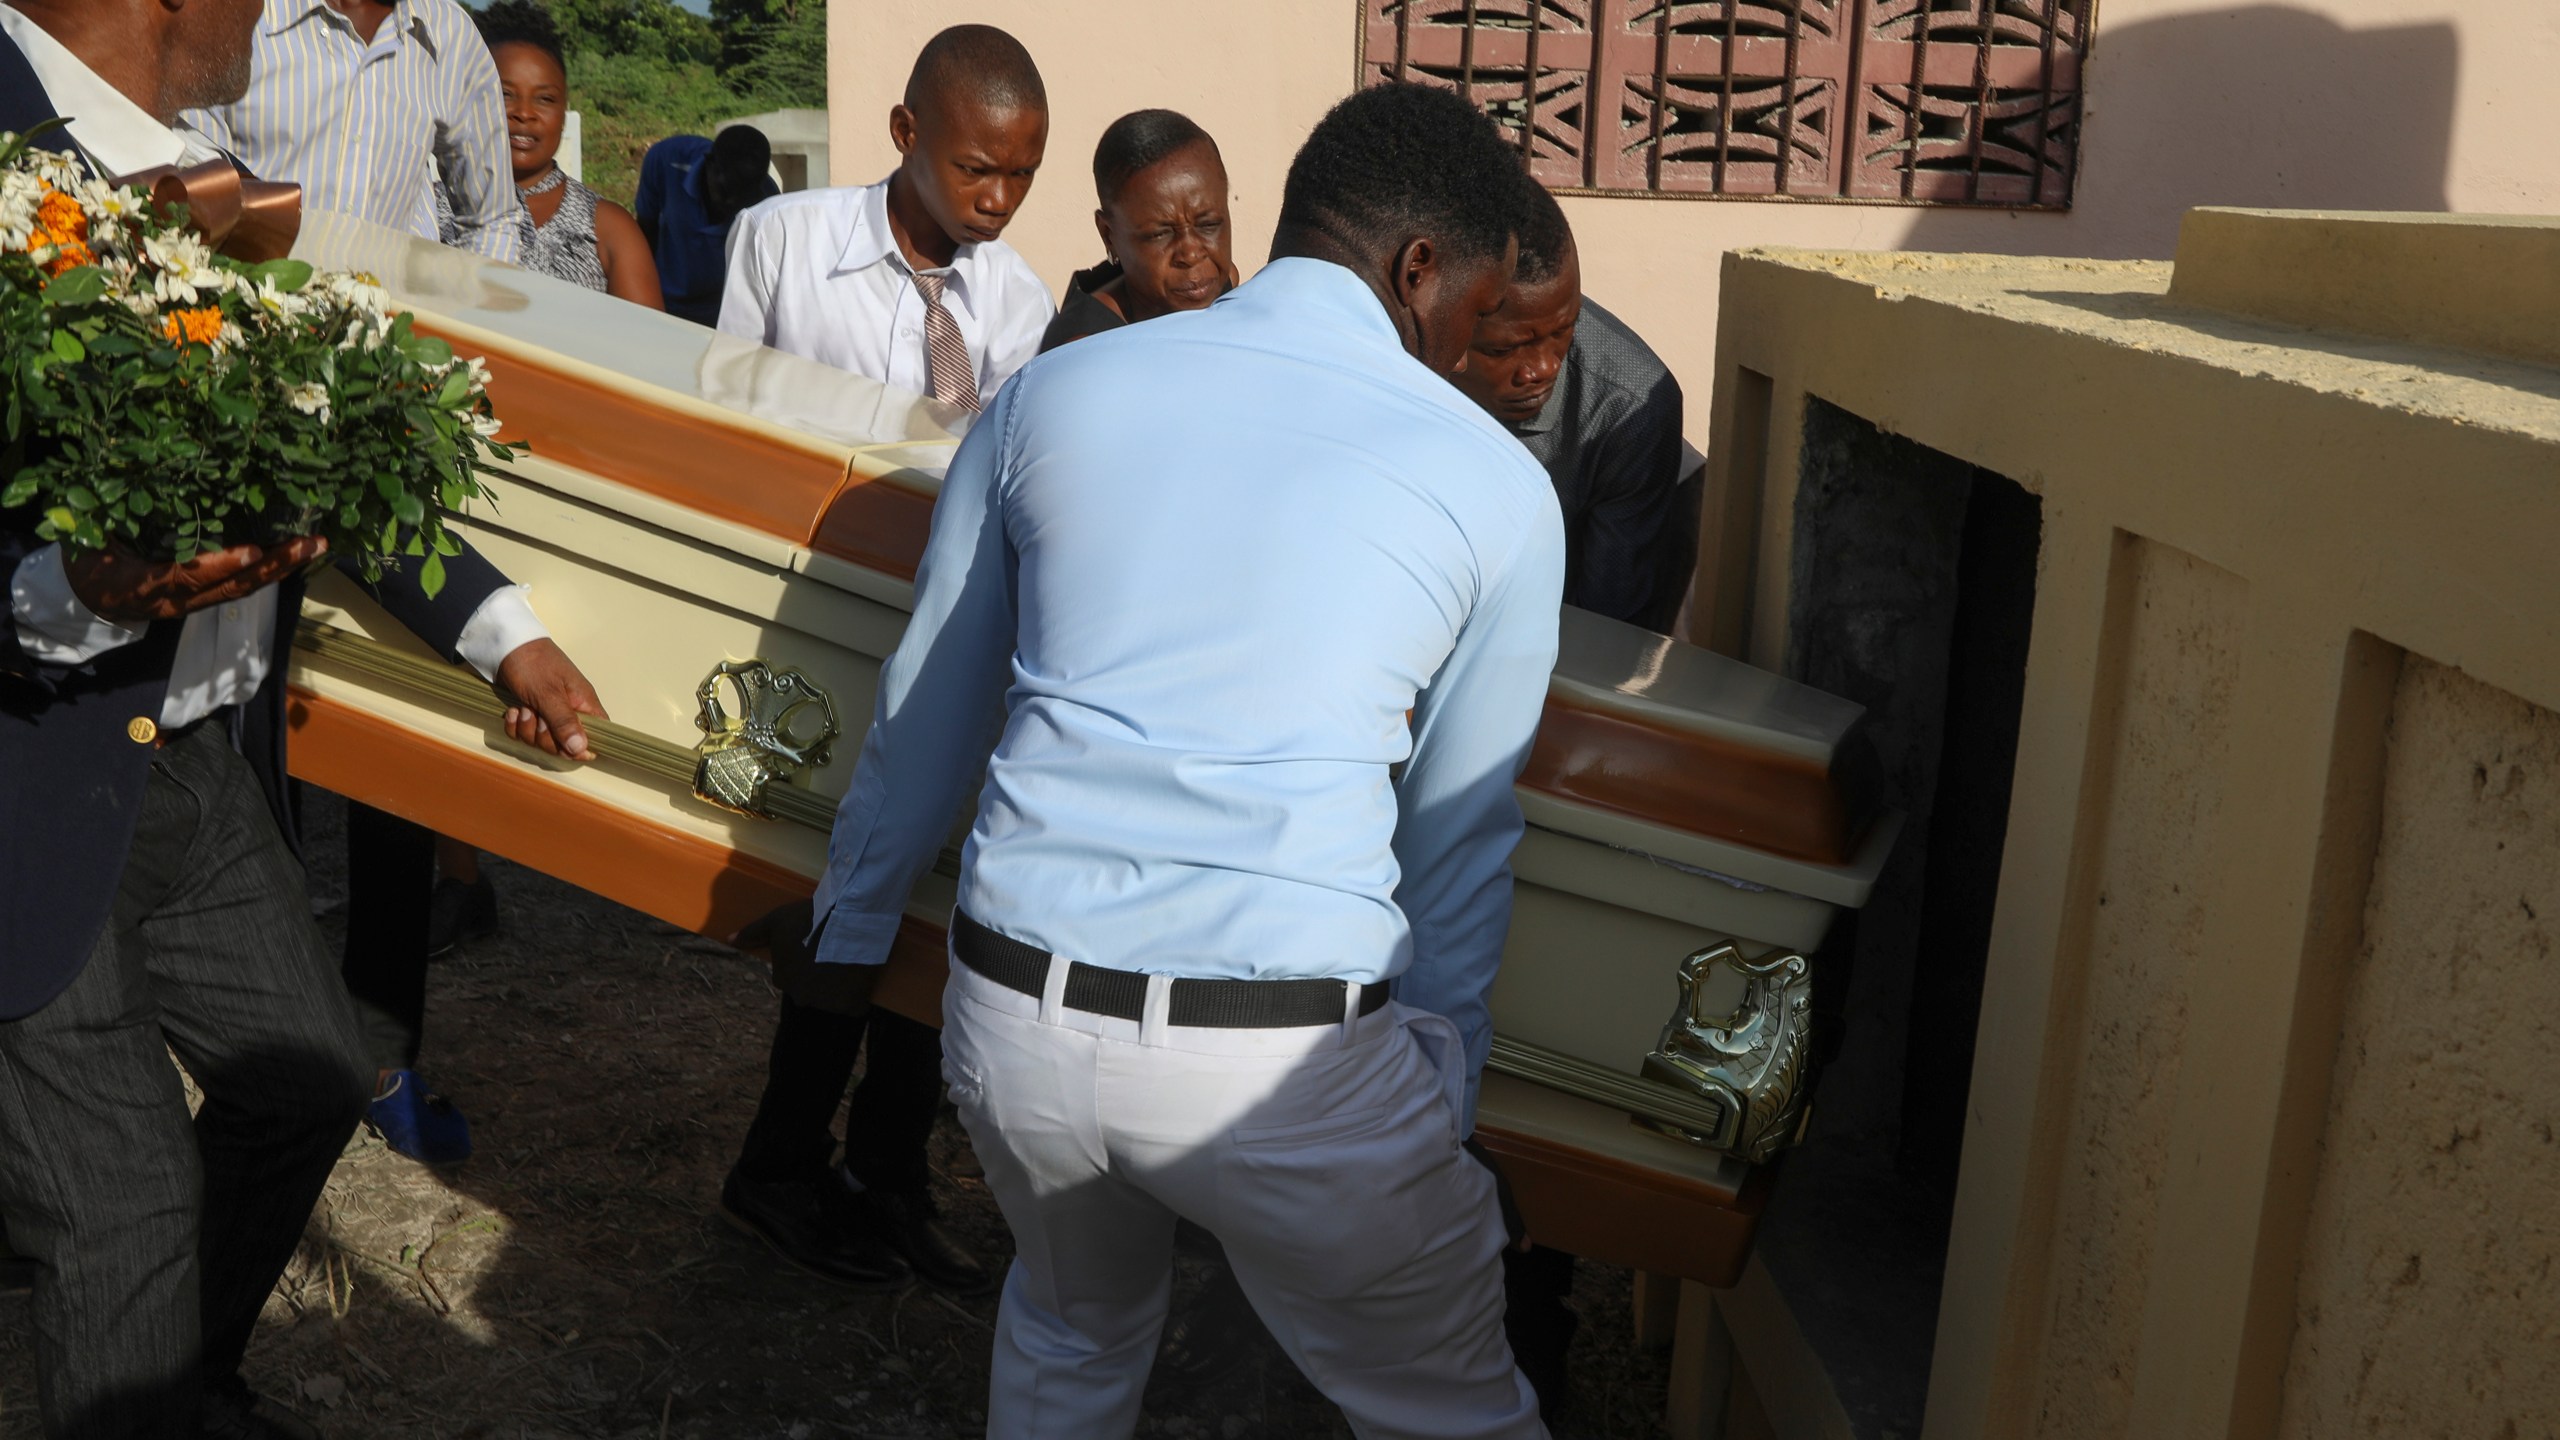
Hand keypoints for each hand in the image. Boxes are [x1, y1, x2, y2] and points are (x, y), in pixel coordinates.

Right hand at [63, 536, 327, 624]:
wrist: (82, 599)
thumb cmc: (84, 561)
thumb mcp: (88, 541)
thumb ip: (112, 519)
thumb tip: (134, 478)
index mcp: (140, 584)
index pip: (186, 576)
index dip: (219, 564)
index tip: (252, 549)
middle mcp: (174, 600)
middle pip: (231, 587)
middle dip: (273, 566)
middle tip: (309, 543)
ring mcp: (192, 603)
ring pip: (243, 588)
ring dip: (282, 568)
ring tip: (315, 546)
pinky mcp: (201, 598)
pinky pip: (239, 586)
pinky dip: (269, 571)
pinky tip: (295, 554)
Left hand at [493, 637, 606, 759]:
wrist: (506, 645)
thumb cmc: (534, 663)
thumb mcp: (549, 693)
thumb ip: (564, 722)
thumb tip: (581, 749)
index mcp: (585, 706)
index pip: (595, 738)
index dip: (580, 748)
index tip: (562, 744)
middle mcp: (570, 713)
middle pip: (564, 746)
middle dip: (544, 737)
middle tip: (536, 715)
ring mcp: (550, 715)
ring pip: (542, 742)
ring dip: (527, 729)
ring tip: (522, 707)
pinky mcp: (532, 715)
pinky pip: (524, 735)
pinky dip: (515, 726)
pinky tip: (513, 711)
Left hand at [732, 898, 876, 1015]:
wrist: (847, 920)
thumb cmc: (808, 919)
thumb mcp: (777, 920)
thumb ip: (753, 933)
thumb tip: (730, 940)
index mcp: (782, 979)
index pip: (791, 976)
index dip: (804, 962)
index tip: (815, 948)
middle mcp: (801, 997)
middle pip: (810, 991)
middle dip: (819, 978)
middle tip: (832, 956)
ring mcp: (827, 1003)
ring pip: (831, 1000)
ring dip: (838, 988)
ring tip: (848, 964)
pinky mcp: (852, 1005)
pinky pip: (853, 1007)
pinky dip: (856, 998)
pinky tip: (860, 981)